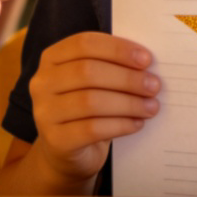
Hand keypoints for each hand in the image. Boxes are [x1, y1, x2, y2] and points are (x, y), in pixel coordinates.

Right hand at [29, 31, 159, 187]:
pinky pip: (92, 129)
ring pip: (91, 101)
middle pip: (88, 72)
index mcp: (52, 58)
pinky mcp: (55, 140)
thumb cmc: (86, 109)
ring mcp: (44, 112)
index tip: (146, 59)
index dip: (117, 49)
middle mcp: (42, 82)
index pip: (84, 43)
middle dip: (127, 78)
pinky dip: (120, 125)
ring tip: (151, 106)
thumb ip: (109, 65)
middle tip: (154, 85)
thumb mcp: (92, 81)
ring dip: (128, 103)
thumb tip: (145, 61)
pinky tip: (137, 123)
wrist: (65, 153)